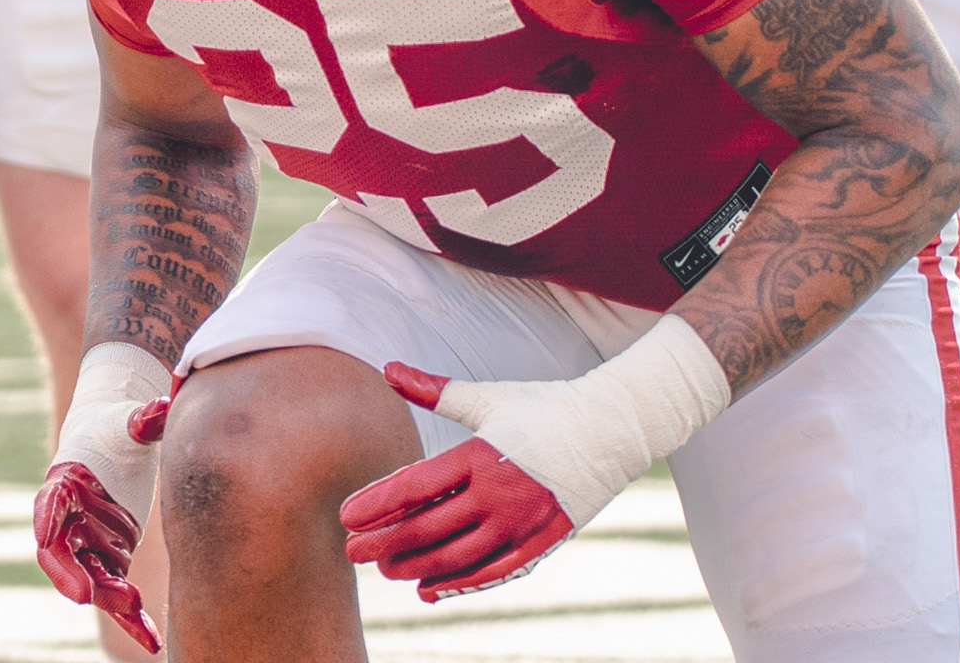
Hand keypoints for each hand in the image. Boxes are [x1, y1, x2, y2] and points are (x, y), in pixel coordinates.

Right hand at [34, 342, 172, 652]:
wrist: (119, 438)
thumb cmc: (117, 425)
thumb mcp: (128, 420)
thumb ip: (141, 419)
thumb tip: (161, 407)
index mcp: (66, 481)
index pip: (51, 502)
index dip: (47, 517)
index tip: (45, 533)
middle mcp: (71, 519)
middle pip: (62, 554)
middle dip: (73, 576)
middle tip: (88, 594)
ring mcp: (90, 542)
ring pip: (92, 580)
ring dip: (109, 598)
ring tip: (134, 606)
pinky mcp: (113, 556)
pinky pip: (119, 593)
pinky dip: (133, 619)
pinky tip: (152, 642)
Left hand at [343, 317, 728, 601]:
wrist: (615, 428)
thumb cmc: (545, 407)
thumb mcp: (488, 398)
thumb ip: (435, 390)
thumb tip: (387, 368)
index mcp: (479, 455)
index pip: (414, 487)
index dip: (376, 504)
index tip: (344, 515)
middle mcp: (499, 494)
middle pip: (428, 528)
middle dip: (384, 543)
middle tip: (350, 551)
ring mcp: (522, 522)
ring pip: (457, 556)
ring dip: (415, 567)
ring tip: (383, 570)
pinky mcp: (543, 541)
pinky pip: (493, 572)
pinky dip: (459, 584)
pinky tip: (428, 591)